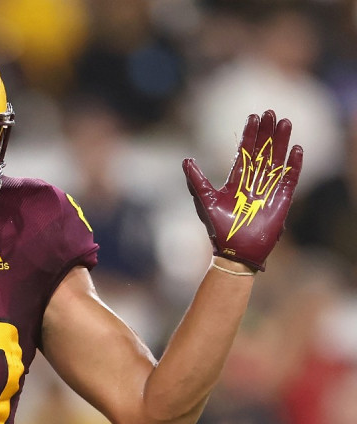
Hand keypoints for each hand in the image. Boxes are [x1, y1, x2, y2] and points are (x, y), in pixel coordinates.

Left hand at [183, 110, 302, 270]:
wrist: (234, 251)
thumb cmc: (217, 228)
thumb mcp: (204, 200)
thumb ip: (196, 179)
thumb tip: (186, 159)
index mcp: (235, 181)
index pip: (244, 152)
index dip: (249, 135)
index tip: (253, 117)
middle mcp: (253, 183)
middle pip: (262, 152)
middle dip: (267, 133)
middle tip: (272, 112)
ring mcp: (268, 191)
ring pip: (276, 161)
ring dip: (281, 142)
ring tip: (286, 123)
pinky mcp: (281, 202)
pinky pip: (289, 180)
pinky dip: (293, 166)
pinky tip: (297, 150)